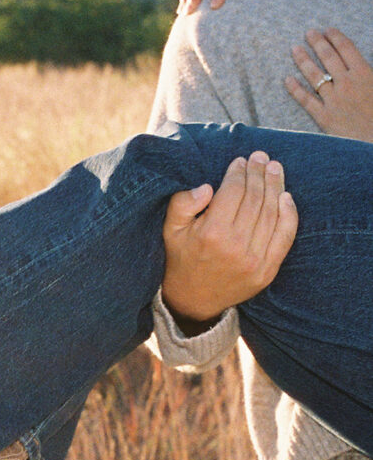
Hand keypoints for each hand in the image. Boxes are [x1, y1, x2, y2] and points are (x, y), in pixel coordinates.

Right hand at [161, 151, 297, 325]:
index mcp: (211, 233)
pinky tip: (286, 197)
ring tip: (275, 169)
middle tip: (261, 157)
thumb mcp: (170, 230)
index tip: (241, 160)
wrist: (192, 301)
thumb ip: (182, 204)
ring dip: (276, 186)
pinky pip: (284, 237)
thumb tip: (208, 188)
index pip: (234, 191)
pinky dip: (289, 215)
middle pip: (255, 198)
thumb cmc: (181, 259)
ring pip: (271, 213)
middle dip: (259, 173)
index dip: (239, 171)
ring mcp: (254, 260)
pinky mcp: (267, 271)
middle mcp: (235, 246)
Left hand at [285, 29, 372, 143]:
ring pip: (315, 75)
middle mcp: (347, 83)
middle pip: (328, 57)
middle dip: (317, 42)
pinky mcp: (324, 117)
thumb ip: (370, 73)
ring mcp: (334, 100)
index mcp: (365, 73)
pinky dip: (295, 89)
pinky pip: (306, 100)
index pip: (346, 48)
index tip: (327, 30)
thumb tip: (362, 64)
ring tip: (294, 49)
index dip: (335, 37)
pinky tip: (287, 79)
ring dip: (303, 60)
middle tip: (308, 33)